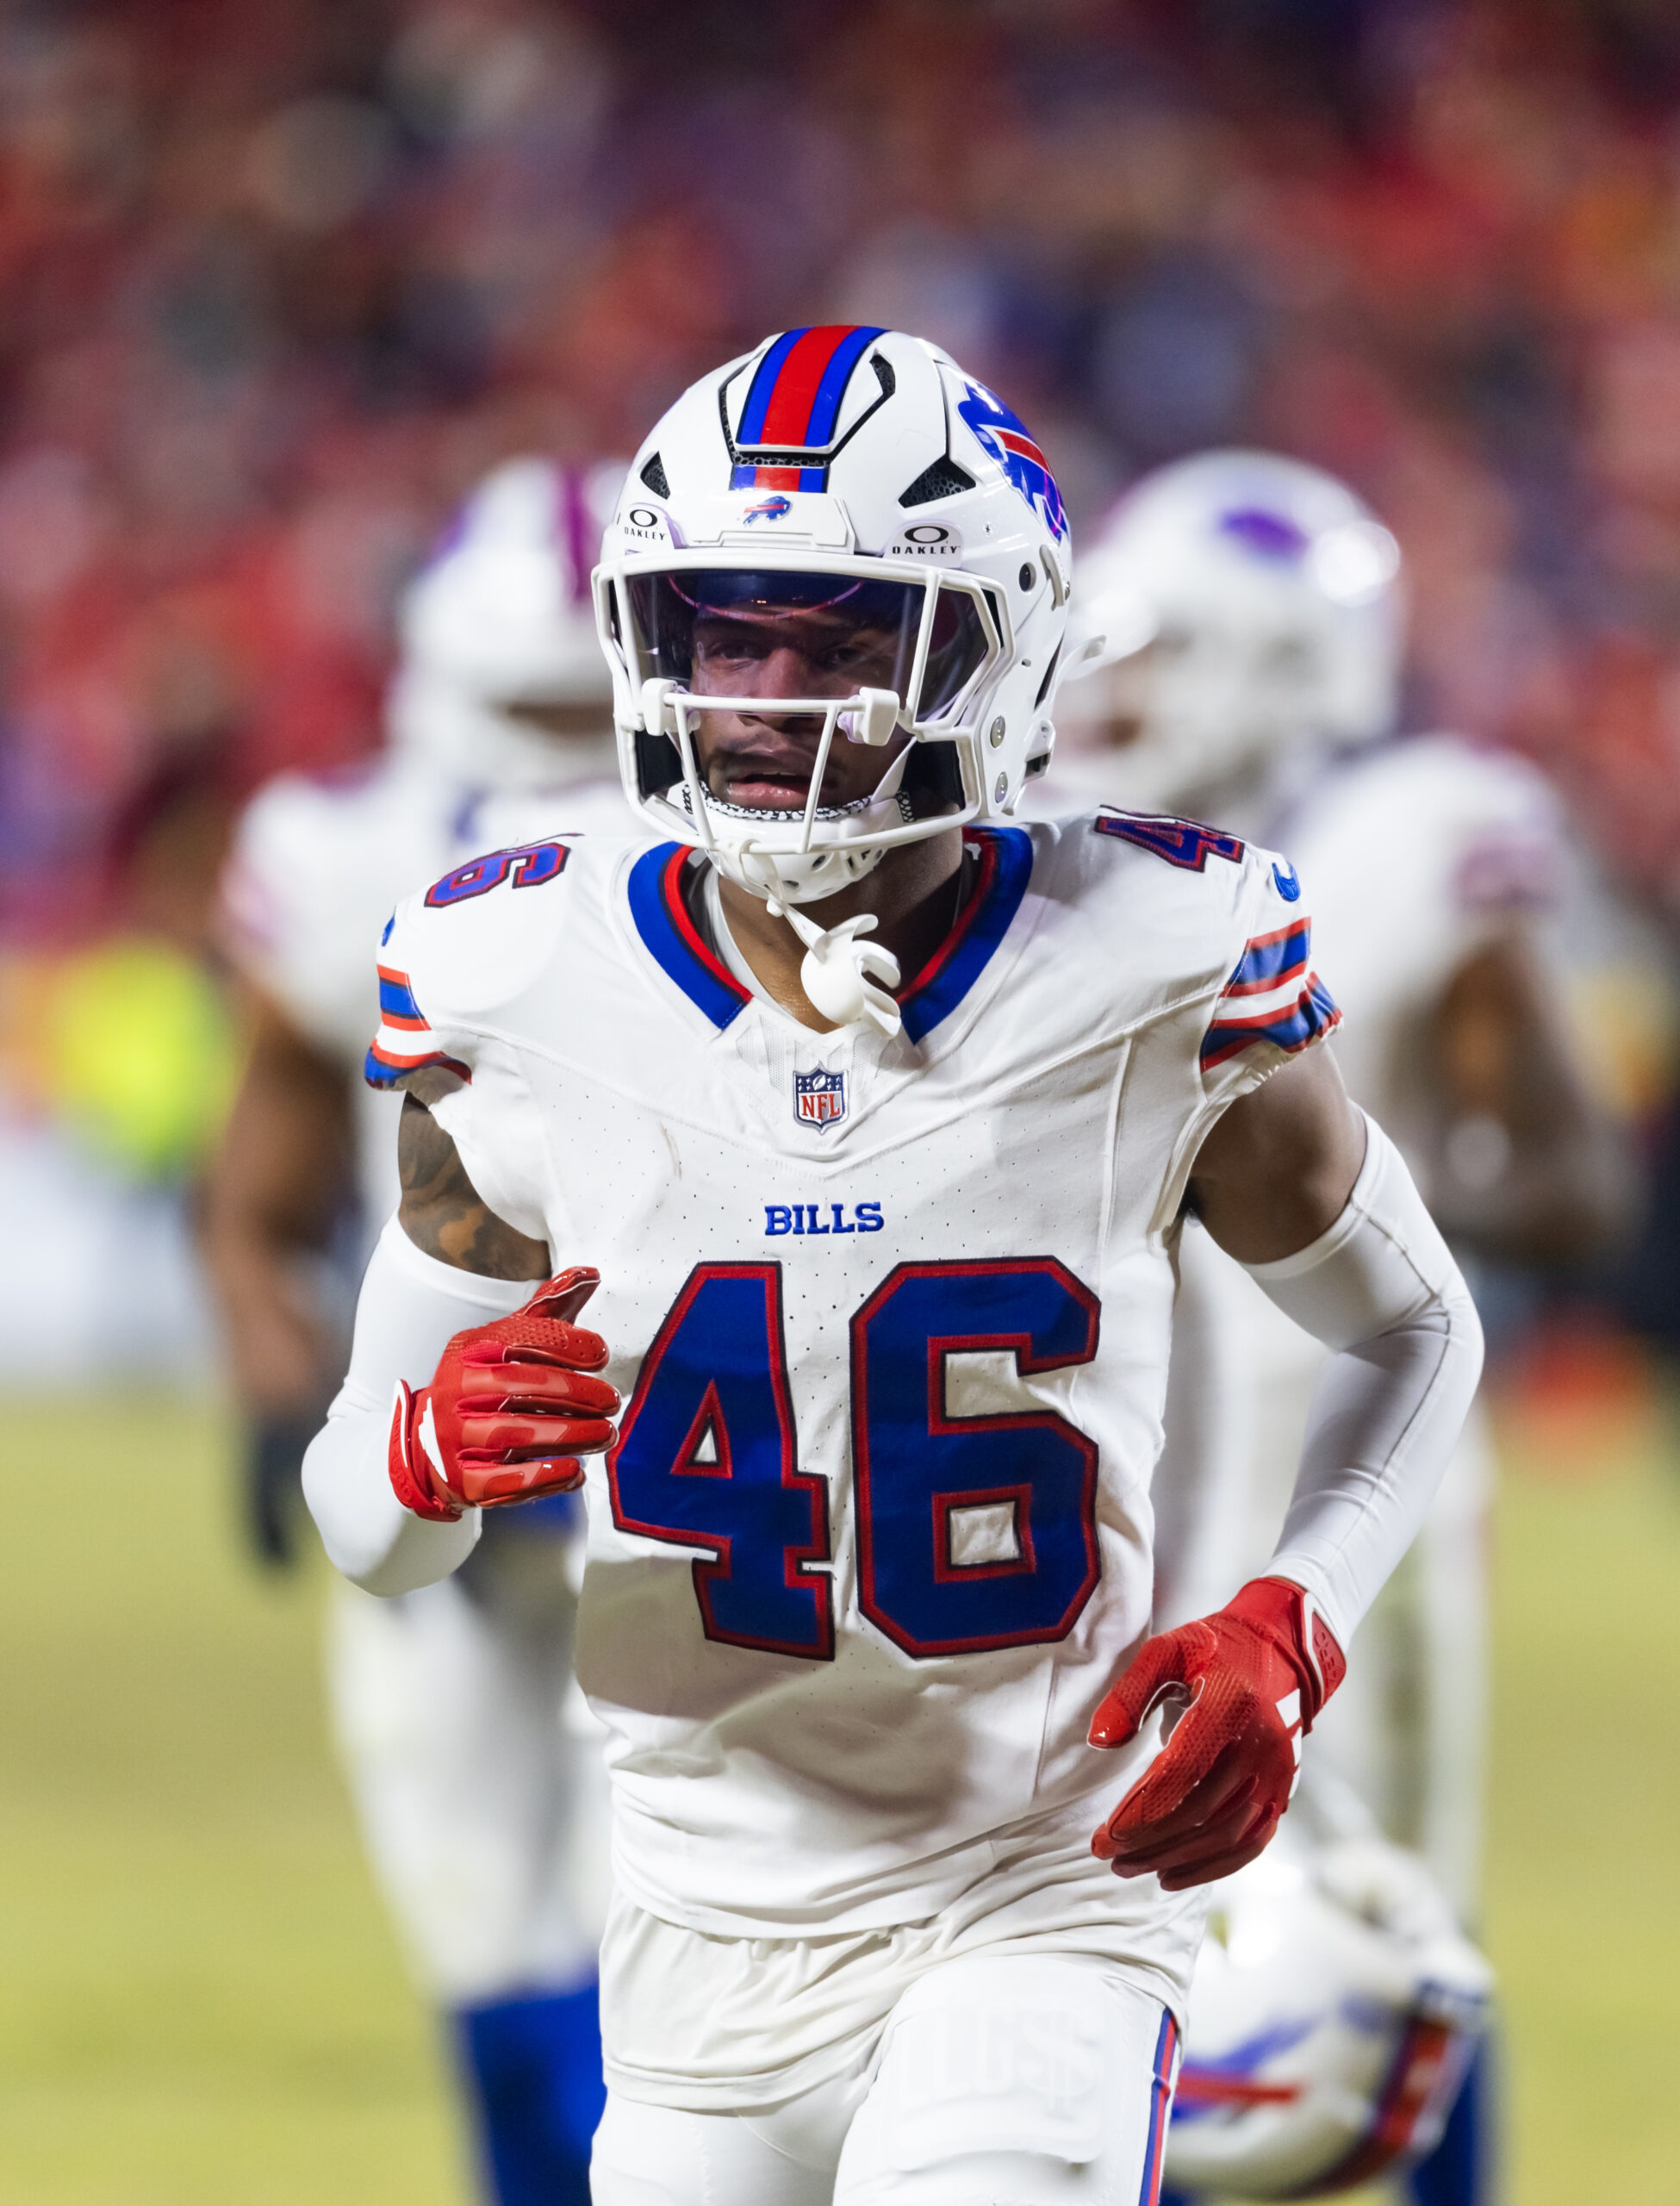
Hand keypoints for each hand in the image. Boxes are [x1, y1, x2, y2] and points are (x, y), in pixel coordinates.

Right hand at [388, 1268, 619, 1520]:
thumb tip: (591, 1272)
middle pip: (517, 1387)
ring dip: (567, 1434)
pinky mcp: (461, 1481)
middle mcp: (454, 1391)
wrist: (428, 1446)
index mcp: (468, 1351)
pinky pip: (501, 1482)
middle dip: (573, 1392)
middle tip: (612, 1400)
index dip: (562, 1344)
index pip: (516, 1340)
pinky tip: (574, 1471)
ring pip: (512, 1434)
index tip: (601, 1354)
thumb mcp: (508, 1343)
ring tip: (606, 1434)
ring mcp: (453, 1438)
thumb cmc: (484, 1386)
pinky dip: (540, 1478)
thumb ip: (549, 1309)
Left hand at [1089, 1577, 1345, 1890]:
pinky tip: (1172, 1876)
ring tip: (1128, 1868)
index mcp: (1230, 1706)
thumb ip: (1129, 1693)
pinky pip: (1250, 1844)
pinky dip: (1212, 1868)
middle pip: (1200, 1812)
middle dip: (1149, 1842)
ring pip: (1223, 1835)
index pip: (1182, 1773)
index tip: (1105, 1835)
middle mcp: (1260, 1746)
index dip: (1142, 1810)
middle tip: (1106, 1856)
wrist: (1279, 1652)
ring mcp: (1276, 1775)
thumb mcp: (1165, 1651)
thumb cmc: (1213, 1650)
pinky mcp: (1282, 1794)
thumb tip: (1099, 1740)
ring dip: (1173, 1859)